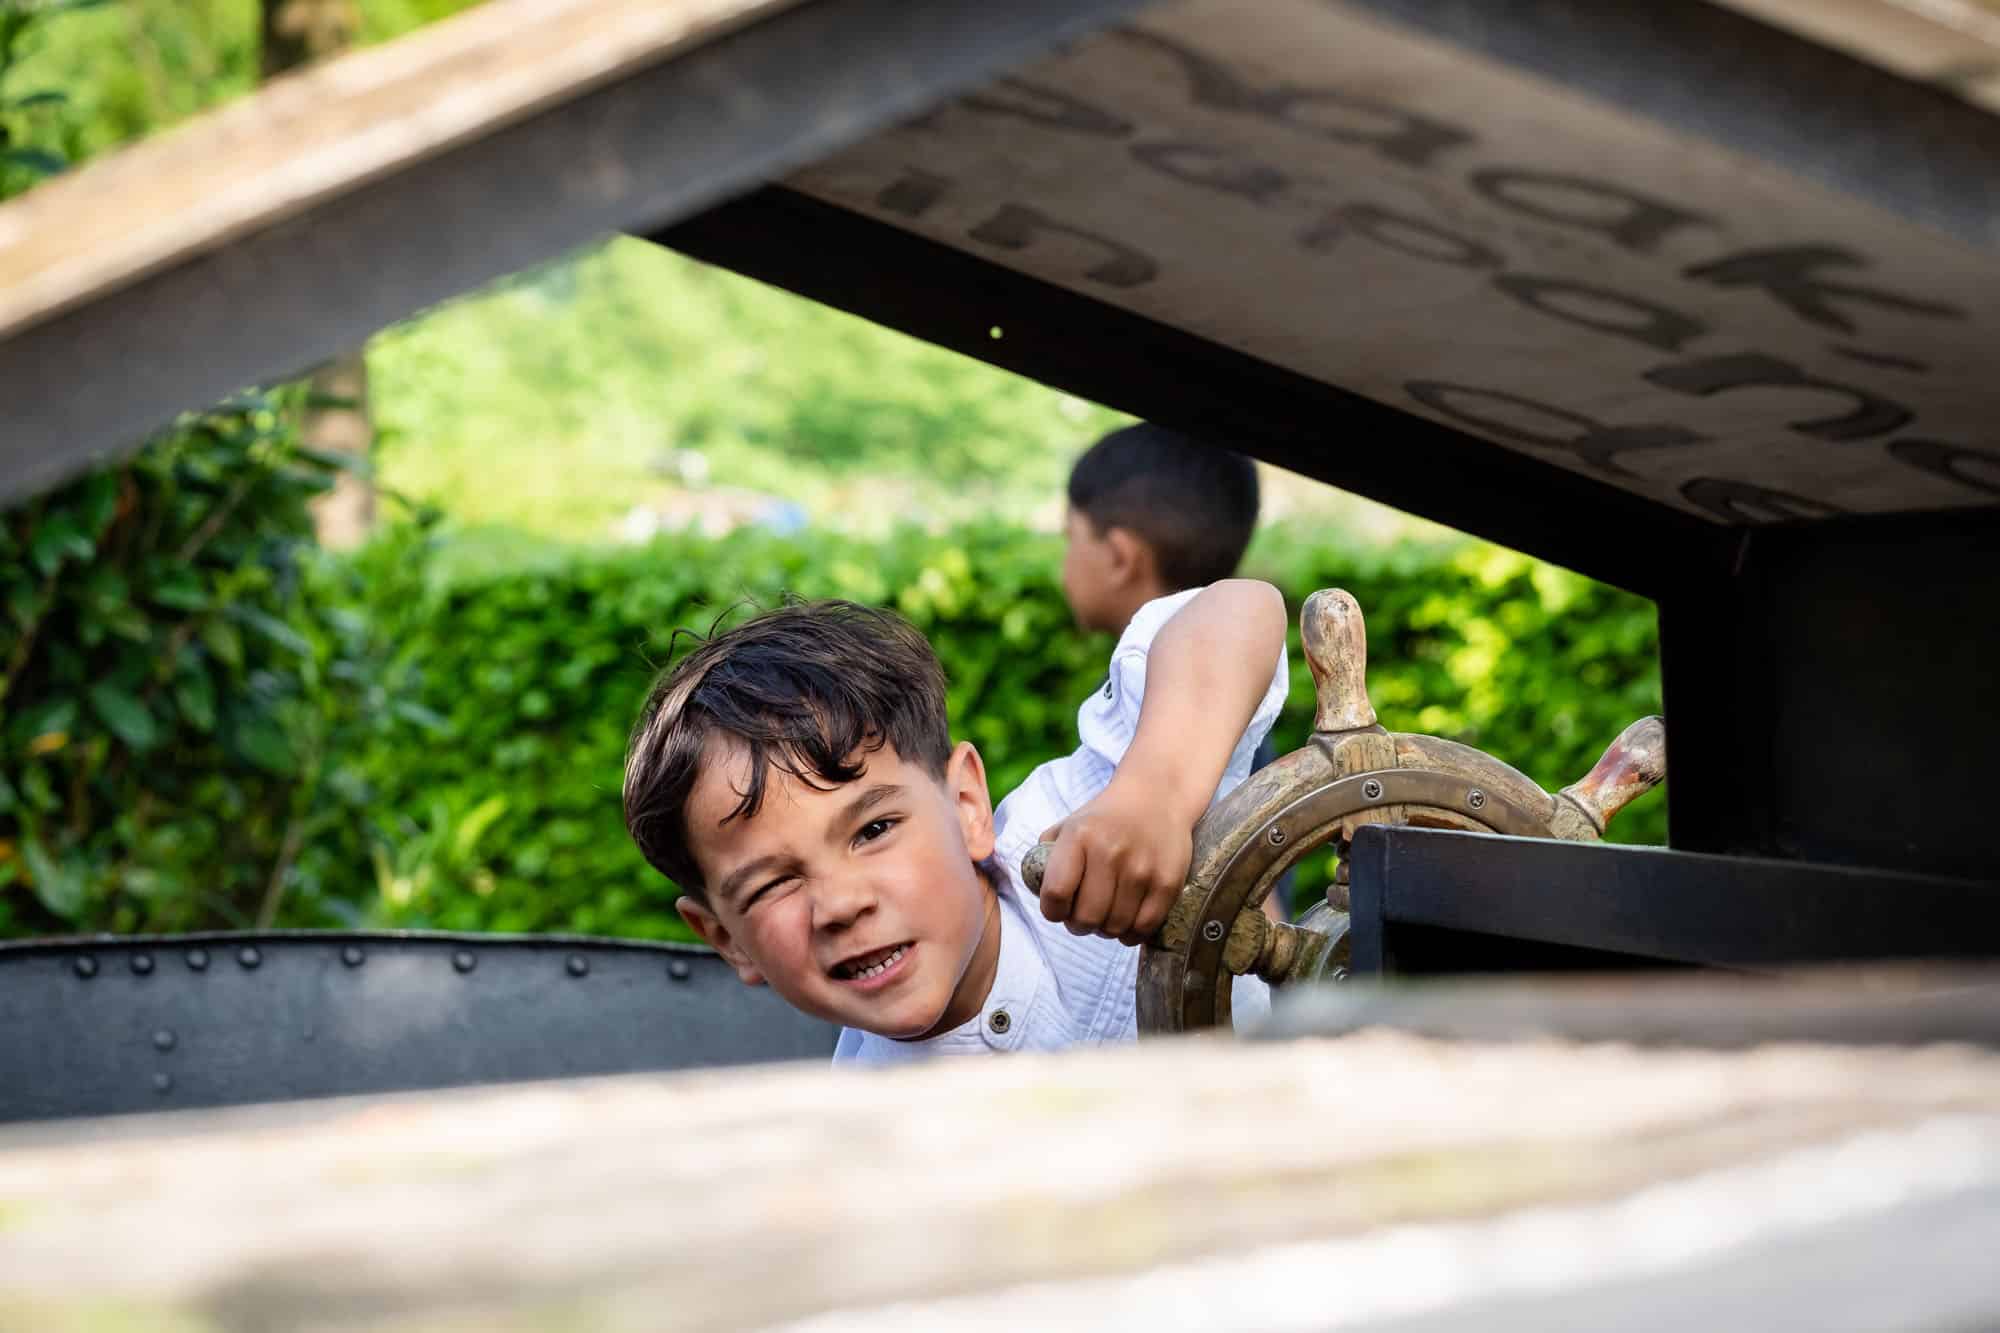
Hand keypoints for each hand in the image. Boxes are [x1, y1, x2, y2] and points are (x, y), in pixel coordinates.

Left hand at [1035, 776, 1190, 945]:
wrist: (1157, 795)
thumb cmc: (1105, 817)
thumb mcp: (1069, 824)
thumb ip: (1046, 857)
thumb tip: (1036, 891)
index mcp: (1080, 837)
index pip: (1056, 894)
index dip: (1052, 911)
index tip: (1057, 909)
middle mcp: (1110, 852)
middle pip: (1086, 919)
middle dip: (1078, 925)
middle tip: (1082, 916)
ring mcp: (1141, 869)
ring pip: (1114, 928)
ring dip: (1106, 929)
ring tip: (1106, 915)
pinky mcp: (1167, 883)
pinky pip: (1143, 928)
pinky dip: (1131, 933)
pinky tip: (1128, 920)